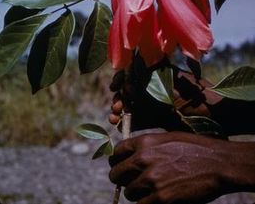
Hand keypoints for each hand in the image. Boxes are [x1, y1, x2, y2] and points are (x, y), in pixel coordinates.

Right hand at [109, 56, 221, 130]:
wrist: (217, 113)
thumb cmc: (197, 94)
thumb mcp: (174, 85)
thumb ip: (152, 83)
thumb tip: (129, 85)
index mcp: (157, 73)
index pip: (133, 71)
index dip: (122, 78)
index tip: (115, 86)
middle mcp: (153, 86)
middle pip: (129, 89)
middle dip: (119, 97)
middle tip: (116, 107)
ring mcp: (154, 102)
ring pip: (131, 104)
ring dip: (120, 110)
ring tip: (114, 118)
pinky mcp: (156, 118)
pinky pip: (138, 119)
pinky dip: (127, 122)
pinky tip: (119, 126)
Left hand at [109, 131, 254, 203]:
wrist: (217, 164)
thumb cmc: (195, 148)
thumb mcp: (168, 138)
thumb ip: (148, 146)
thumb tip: (133, 155)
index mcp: (145, 142)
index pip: (117, 152)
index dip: (117, 160)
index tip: (121, 166)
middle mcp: (144, 159)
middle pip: (117, 174)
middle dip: (122, 179)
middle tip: (130, 182)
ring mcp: (151, 180)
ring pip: (128, 192)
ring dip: (135, 193)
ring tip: (147, 191)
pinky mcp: (161, 198)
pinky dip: (146, 203)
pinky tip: (155, 199)